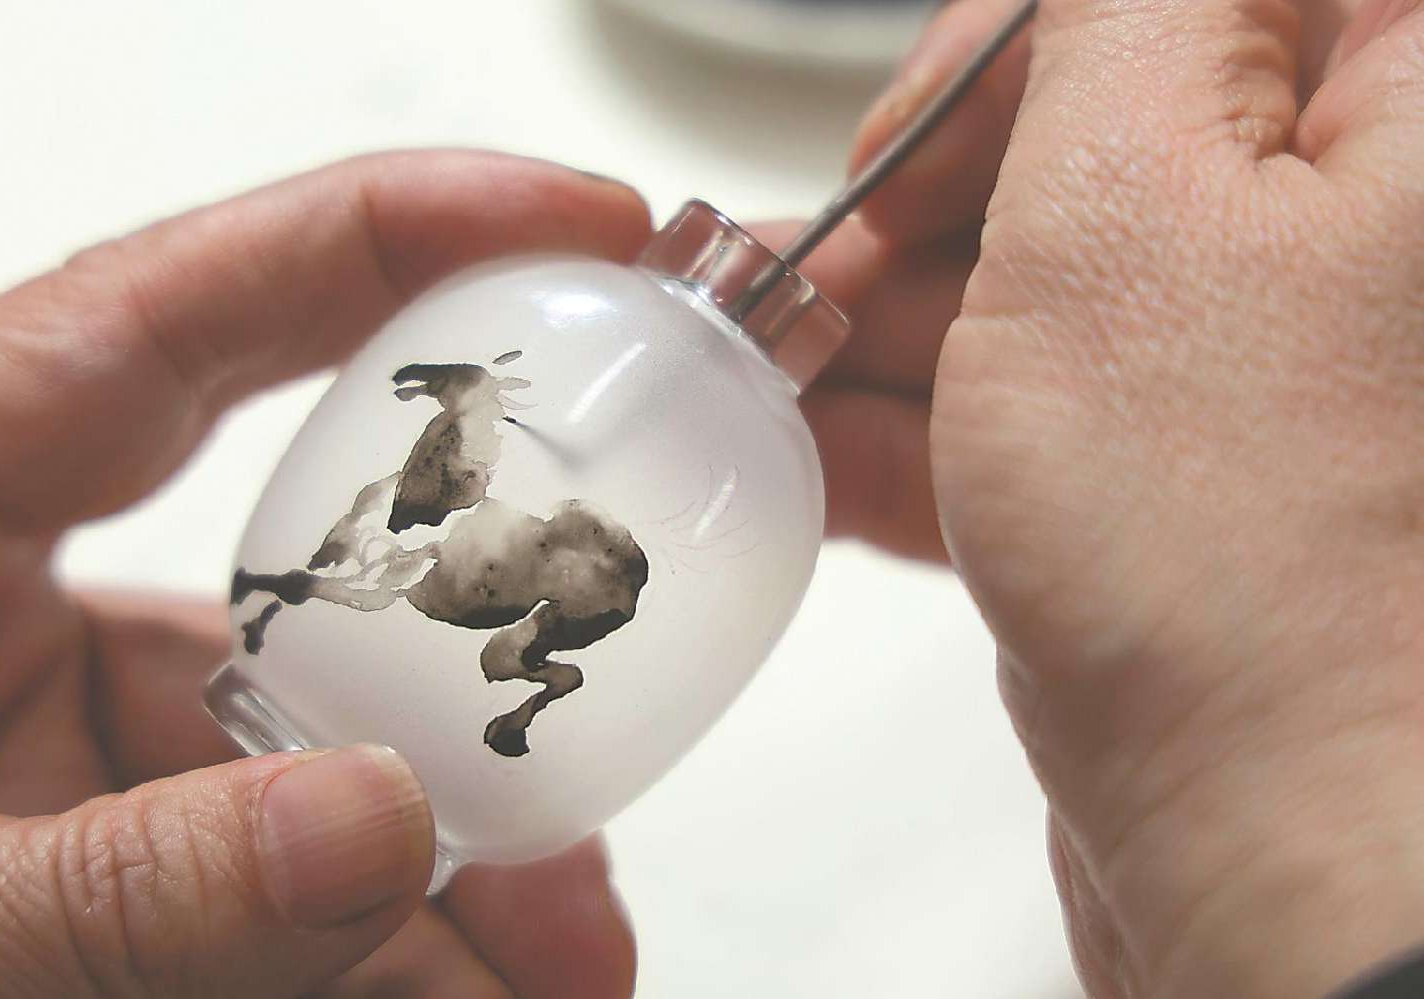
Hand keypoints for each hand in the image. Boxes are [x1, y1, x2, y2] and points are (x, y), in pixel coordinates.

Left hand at [0, 151, 648, 997]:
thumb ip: (115, 882)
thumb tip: (380, 833)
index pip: (195, 303)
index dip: (405, 232)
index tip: (592, 227)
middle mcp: (16, 582)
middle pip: (319, 556)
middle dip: (493, 656)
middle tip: (618, 713)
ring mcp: (68, 717)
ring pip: (323, 742)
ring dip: (463, 854)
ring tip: (565, 961)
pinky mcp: (102, 827)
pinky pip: (278, 856)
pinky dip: (391, 929)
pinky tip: (477, 986)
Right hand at [793, 0, 1423, 993]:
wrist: (1275, 846)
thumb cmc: (1237, 547)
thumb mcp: (1129, 200)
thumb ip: (1106, 15)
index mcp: (1410, 118)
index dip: (1020, 44)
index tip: (917, 136)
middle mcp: (1361, 237)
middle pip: (1106, 137)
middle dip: (929, 203)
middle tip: (813, 276)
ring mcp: (1269, 373)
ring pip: (1053, 286)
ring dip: (891, 327)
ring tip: (765, 367)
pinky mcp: (1196, 484)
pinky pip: (1041, 412)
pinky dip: (922, 427)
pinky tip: (814, 452)